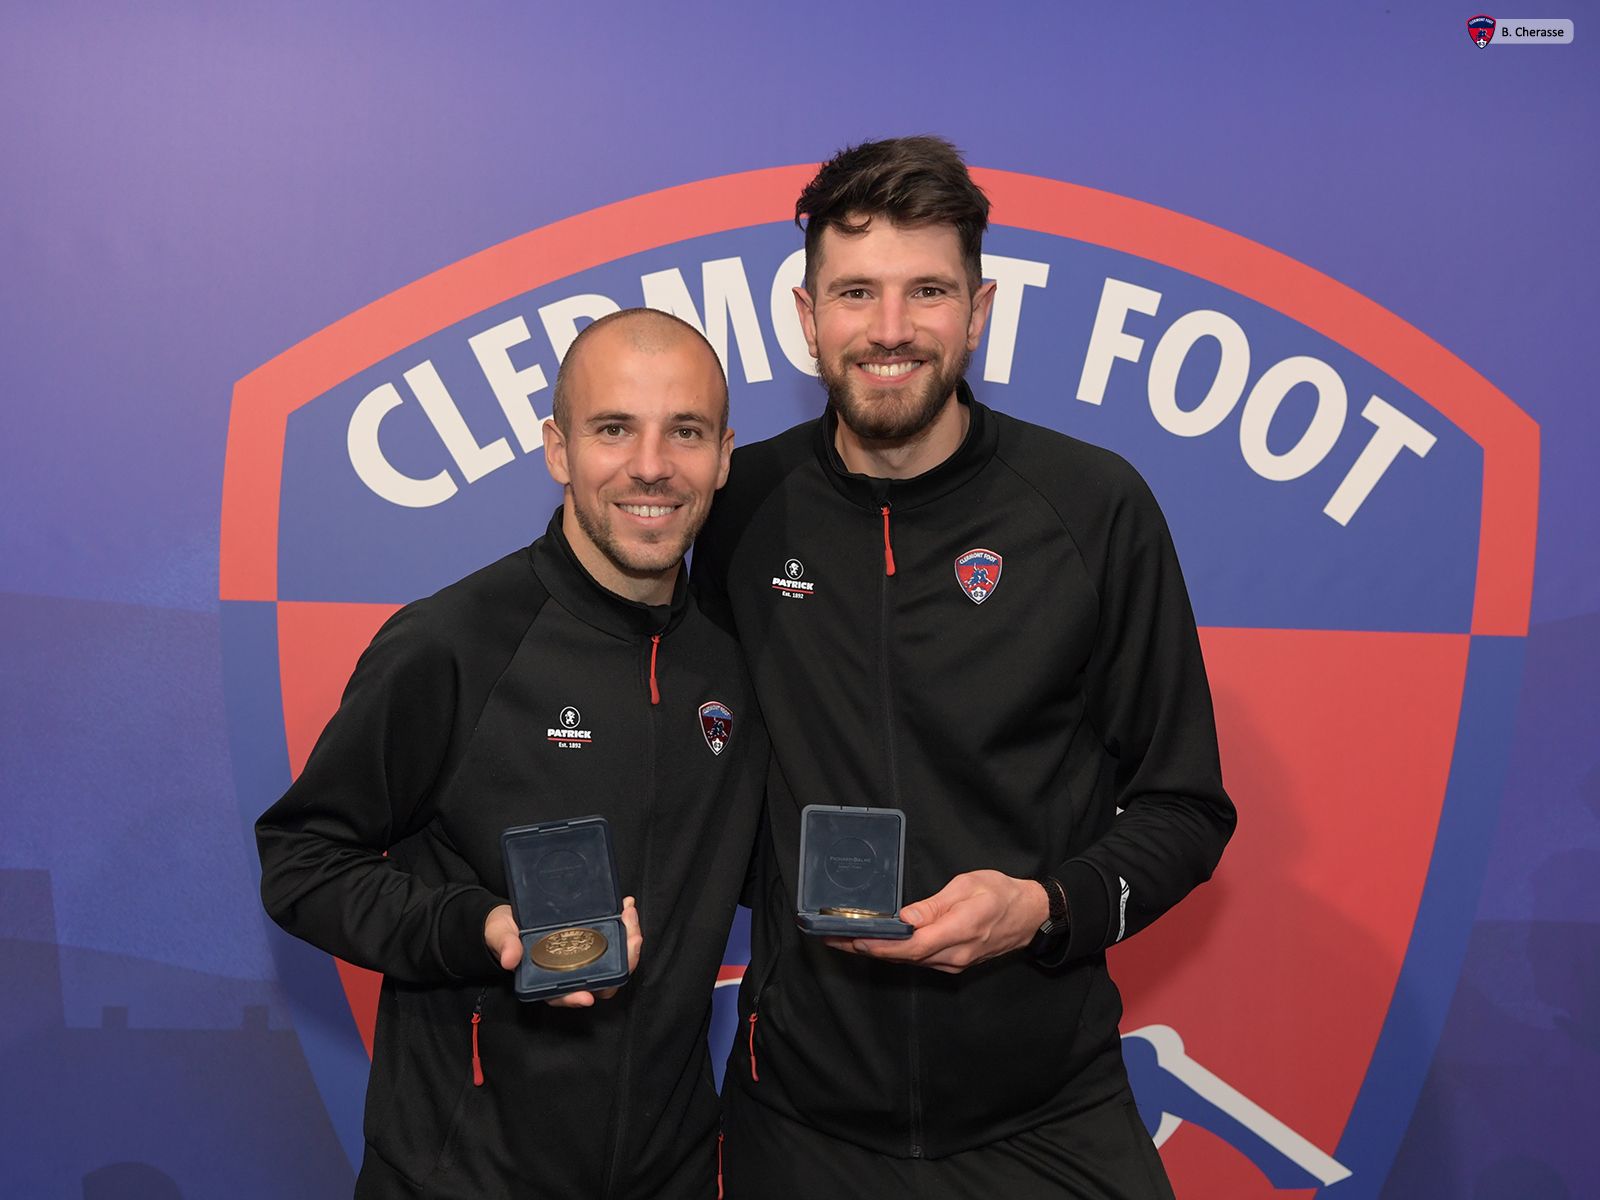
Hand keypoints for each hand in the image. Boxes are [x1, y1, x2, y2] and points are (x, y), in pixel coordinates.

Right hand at [483, 896, 644, 1005]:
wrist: (508, 918)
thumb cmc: (503, 933)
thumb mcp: (501, 937)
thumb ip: (507, 947)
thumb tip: (511, 960)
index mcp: (547, 980)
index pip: (565, 995)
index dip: (576, 998)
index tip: (587, 995)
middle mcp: (570, 973)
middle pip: (602, 980)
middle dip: (623, 963)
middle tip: (632, 939)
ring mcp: (584, 957)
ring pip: (614, 961)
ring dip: (628, 941)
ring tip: (630, 915)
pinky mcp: (591, 940)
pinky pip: (613, 940)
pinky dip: (623, 925)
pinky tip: (626, 907)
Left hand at [824, 871, 1046, 973]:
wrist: (1030, 915)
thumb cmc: (1000, 893)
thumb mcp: (967, 887)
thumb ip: (934, 905)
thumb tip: (905, 919)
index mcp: (959, 931)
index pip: (912, 946)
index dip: (881, 946)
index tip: (854, 940)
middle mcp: (955, 955)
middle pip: (904, 957)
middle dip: (866, 949)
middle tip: (832, 939)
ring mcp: (954, 963)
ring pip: (909, 961)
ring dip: (876, 952)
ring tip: (844, 941)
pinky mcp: (953, 963)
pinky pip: (918, 960)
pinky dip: (894, 953)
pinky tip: (874, 944)